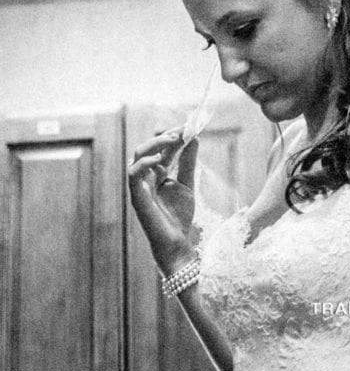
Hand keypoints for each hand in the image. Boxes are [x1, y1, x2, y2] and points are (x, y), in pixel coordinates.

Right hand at [128, 127, 200, 275]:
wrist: (177, 243)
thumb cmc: (179, 216)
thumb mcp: (187, 183)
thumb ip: (188, 162)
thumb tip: (194, 137)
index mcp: (157, 173)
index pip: (162, 148)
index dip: (173, 135)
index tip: (189, 126)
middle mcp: (146, 177)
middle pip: (147, 147)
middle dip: (164, 136)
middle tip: (182, 131)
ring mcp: (140, 186)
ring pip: (137, 156)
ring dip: (154, 143)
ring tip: (172, 139)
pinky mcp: (137, 198)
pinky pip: (132, 175)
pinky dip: (144, 163)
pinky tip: (159, 159)